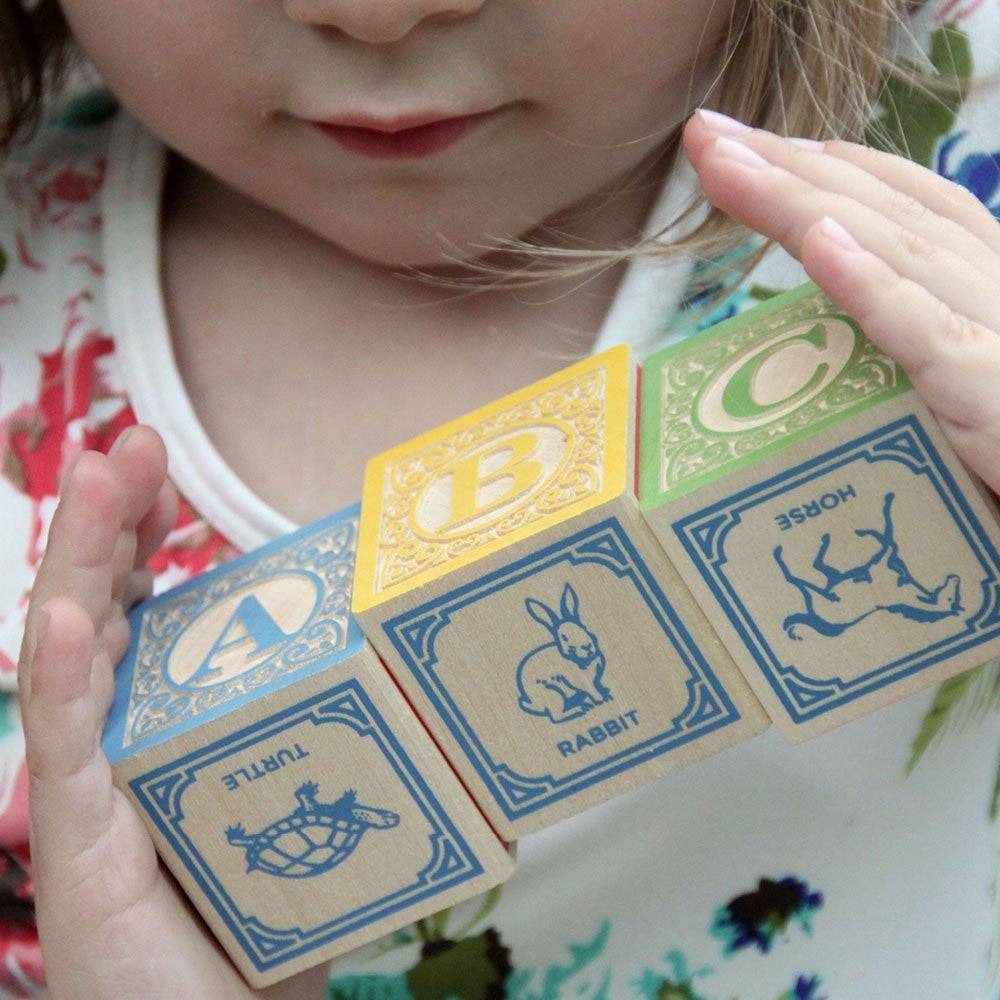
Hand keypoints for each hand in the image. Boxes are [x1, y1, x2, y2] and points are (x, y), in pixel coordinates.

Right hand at [18, 426, 326, 999]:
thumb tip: (395, 667)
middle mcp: (112, 741)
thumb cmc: (259, 917)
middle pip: (99, 609)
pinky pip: (66, 749)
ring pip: (72, 654)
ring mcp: (85, 786)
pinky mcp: (78, 845)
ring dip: (79, 560)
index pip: (137, 609)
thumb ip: (317, 734)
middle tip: (132, 444)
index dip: (139, 535)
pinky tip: (64, 618)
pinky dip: (61, 678)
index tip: (159, 471)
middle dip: (108, 521)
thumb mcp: (291, 798)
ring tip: (92, 479)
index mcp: (157, 722)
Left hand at [683, 109, 999, 495]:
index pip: (907, 206)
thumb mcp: (964, 387)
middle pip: (888, 210)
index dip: (828, 168)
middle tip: (706, 136)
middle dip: (793, 166)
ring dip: (805, 205)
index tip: (748, 152)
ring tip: (730, 167)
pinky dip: (875, 287)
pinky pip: (933, 335)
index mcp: (991, 289)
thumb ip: (915, 352)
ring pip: (899, 251)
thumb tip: (835, 332)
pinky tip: (820, 245)